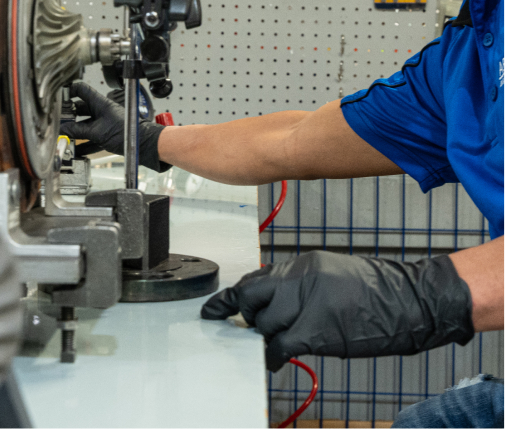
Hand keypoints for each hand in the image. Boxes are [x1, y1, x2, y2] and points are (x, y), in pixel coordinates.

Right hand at [60, 81, 171, 172]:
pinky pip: (91, 137)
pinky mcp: (106, 134)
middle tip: (58, 122)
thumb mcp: (98, 132)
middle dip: (68, 115)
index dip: (69, 91)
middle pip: (80, 108)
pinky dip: (84, 143)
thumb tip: (64, 130)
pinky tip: (77, 150)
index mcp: (100, 103)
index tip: (58, 98)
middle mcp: (101, 110)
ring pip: (85, 124)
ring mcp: (103, 122)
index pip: (81, 89)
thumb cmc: (127, 132)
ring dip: (75, 131)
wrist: (143, 144)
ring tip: (64, 137)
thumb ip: (79, 131)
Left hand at [201, 251, 473, 371]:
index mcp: (302, 264)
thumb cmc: (377, 289)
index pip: (255, 277)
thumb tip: (272, 299)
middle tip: (256, 327)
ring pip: (263, 323)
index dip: (234, 295)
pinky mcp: (316, 329)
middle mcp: (298, 277)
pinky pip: (279, 344)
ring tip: (281, 341)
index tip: (214, 307)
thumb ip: (299, 283)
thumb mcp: (331, 273)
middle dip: (247, 314)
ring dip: (267, 336)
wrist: (410, 300)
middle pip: (251, 297)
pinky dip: (274, 355)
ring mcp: (306, 302)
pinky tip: (276, 361)